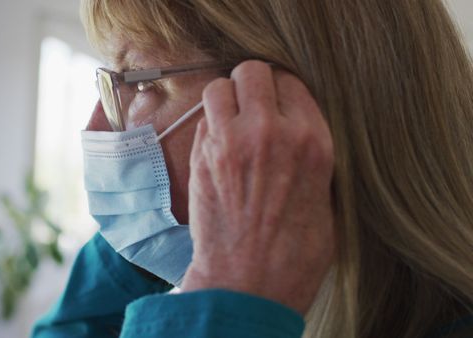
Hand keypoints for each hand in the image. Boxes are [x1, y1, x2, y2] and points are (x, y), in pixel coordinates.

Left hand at [182, 60, 335, 314]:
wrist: (249, 281)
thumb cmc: (294, 252)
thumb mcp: (325, 196)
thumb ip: (309, 154)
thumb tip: (294, 131)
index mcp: (312, 140)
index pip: (291, 81)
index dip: (281, 92)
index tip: (277, 104)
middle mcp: (271, 131)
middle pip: (253, 70)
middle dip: (250, 84)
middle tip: (250, 104)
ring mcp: (230, 141)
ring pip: (218, 87)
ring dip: (223, 99)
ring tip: (229, 121)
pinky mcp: (201, 156)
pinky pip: (202, 121)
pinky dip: (209, 127)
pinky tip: (218, 148)